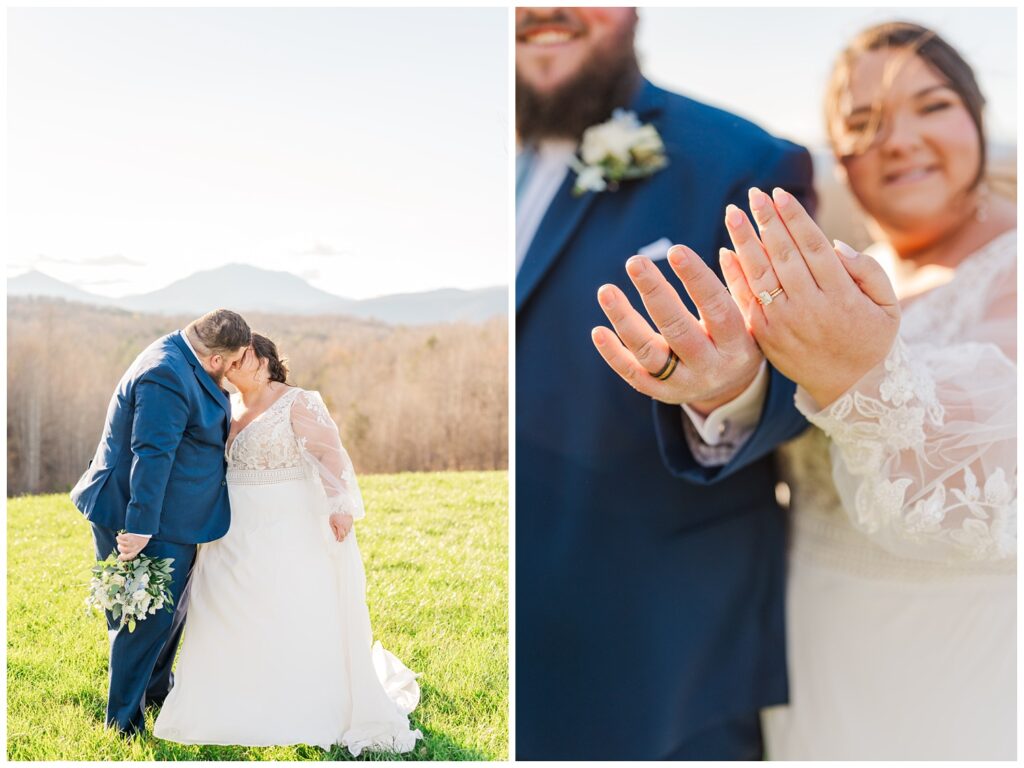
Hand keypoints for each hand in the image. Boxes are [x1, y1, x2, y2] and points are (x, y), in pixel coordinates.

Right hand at [116, 533, 149, 560]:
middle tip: (120, 545)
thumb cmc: (142, 538)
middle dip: (120, 547)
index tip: (119, 557)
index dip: (123, 558)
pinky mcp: (128, 537)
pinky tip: (120, 534)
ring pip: (120, 543)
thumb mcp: (139, 545)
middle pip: (122, 550)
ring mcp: (131, 542)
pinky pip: (120, 538)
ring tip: (120, 538)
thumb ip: (132, 550)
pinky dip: (119, 536)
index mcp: (137, 550)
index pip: (129, 556)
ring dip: (119, 540)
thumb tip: (121, 554)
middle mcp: (134, 548)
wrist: (145, 530)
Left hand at [329, 513, 353, 541]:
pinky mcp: (352, 520)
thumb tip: (336, 537)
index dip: (340, 539)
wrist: (340, 506)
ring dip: (345, 531)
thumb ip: (334, 531)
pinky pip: (350, 526)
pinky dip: (347, 527)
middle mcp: (347, 526)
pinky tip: (343, 523)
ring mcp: (350, 523)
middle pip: (346, 534)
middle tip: (338, 533)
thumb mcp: (331, 523)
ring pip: (348, 531)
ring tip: (340, 526)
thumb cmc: (335, 514)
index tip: (338, 540)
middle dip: (342, 535)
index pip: (342, 536)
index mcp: (341, 527)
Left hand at [592, 245, 762, 413]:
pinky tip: (598, 330)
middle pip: (678, 330)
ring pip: (650, 353)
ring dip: (625, 320)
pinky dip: (613, 354)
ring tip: (606, 291)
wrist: (730, 389)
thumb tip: (726, 251)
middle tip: (635, 261)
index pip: (717, 309)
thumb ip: (741, 284)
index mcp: (737, 345)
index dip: (697, 279)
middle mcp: (710, 367)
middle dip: (654, 293)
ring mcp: (683, 383)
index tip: (675, 251)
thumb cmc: (739, 338)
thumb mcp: (750, 316)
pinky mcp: (660, 392)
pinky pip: (632, 374)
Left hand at [720, 187, 899, 407]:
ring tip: (733, 214)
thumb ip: (867, 270)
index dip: (794, 219)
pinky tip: (726, 251)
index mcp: (841, 297)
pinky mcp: (766, 335)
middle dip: (766, 222)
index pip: (812, 248)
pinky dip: (735, 275)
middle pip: (782, 256)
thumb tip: (834, 244)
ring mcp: (784, 323)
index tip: (779, 195)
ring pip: (761, 275)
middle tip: (753, 195)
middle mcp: (809, 308)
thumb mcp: (889, 305)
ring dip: (745, 242)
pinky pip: (747, 299)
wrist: (851, 388)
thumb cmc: (873, 338)